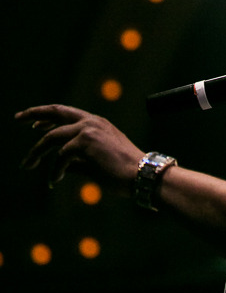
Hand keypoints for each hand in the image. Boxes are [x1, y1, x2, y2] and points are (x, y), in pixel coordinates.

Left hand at [16, 105, 143, 194]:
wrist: (141, 174)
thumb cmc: (123, 172)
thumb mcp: (97, 162)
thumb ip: (78, 160)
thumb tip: (62, 166)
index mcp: (97, 123)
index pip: (67, 114)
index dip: (48, 117)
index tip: (34, 124)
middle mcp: (91, 122)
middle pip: (56, 112)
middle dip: (34, 113)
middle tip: (17, 118)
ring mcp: (88, 130)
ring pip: (52, 137)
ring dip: (36, 152)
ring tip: (27, 164)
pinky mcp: (85, 143)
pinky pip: (60, 157)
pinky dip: (54, 170)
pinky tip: (54, 180)